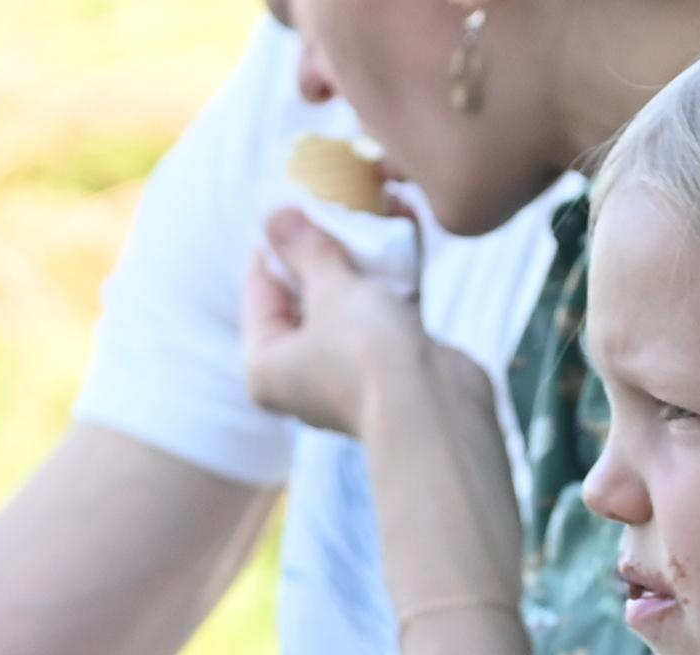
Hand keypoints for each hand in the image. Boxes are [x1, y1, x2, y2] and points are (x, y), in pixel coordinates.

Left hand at [243, 208, 474, 436]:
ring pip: (351, 302)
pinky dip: (396, 276)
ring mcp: (352, 370)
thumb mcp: (328, 288)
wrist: (438, 409)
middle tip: (335, 199)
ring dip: (366, 257)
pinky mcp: (396, 365)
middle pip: (307, 294)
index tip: (294, 201)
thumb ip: (304, 248)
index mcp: (265, 364)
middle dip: (327, 246)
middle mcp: (303, 372)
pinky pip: (387, 310)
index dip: (277, 241)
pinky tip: (406, 230)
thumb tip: (275, 216)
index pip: (260, 289)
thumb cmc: (366, 354)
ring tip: (374, 206)